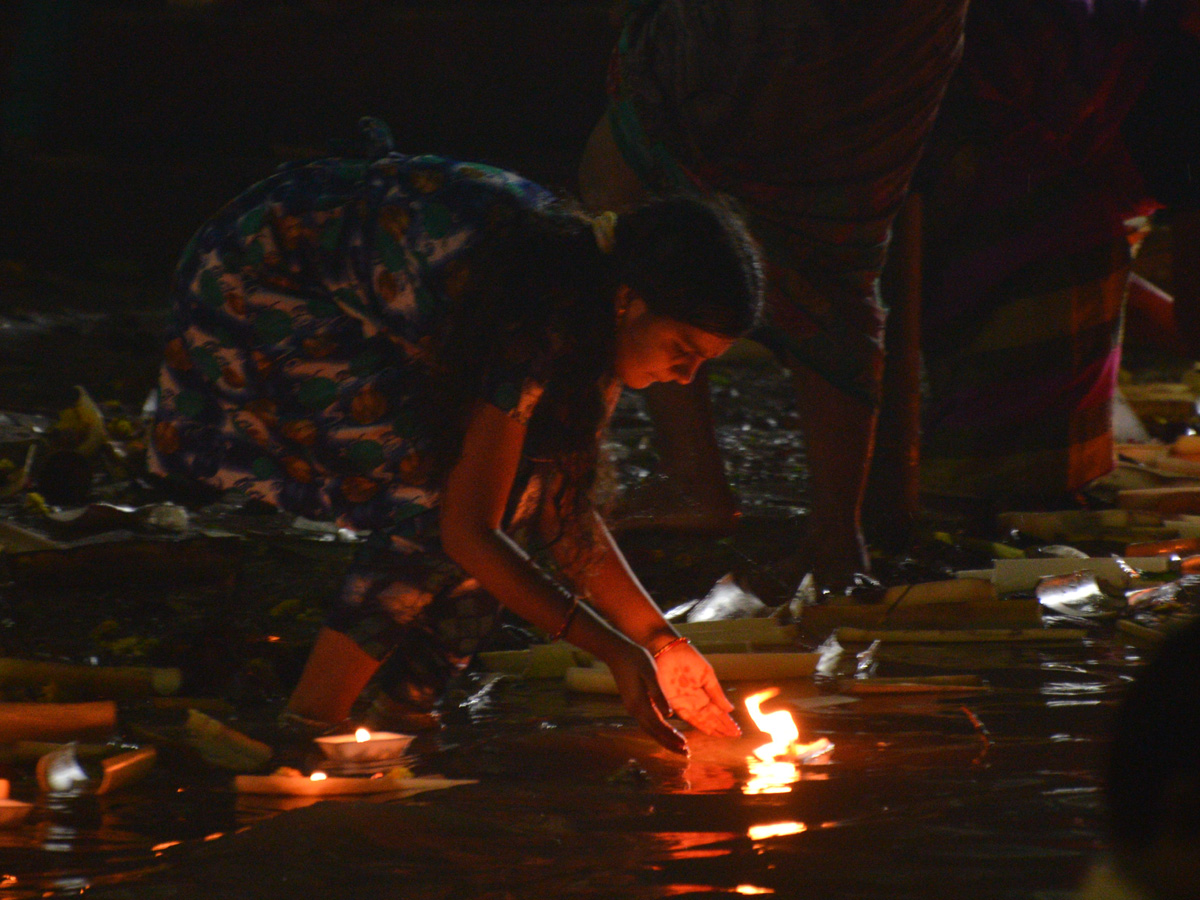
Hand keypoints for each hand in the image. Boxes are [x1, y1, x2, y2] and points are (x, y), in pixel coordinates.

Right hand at [605, 640, 688, 754]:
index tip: (685, 745)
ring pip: (650, 730)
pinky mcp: (633, 703)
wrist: (617, 652)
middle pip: (654, 733)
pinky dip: (658, 730)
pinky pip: (647, 722)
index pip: (659, 726)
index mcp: (640, 703)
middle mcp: (635, 709)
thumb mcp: (650, 672)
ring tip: (679, 746)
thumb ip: (659, 694)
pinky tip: (666, 731)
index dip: (672, 737)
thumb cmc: (636, 658)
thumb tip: (670, 714)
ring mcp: (632, 707)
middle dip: (670, 744)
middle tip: (686, 754)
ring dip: (664, 739)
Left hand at [654, 641, 740, 737]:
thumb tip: (730, 709)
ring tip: (726, 736)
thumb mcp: (707, 675)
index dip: (727, 721)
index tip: (737, 730)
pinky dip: (700, 724)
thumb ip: (717, 693)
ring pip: (703, 720)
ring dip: (714, 728)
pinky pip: (690, 717)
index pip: (717, 711)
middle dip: (723, 727)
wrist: (670, 651)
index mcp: (704, 693)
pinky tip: (710, 731)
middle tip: (735, 737)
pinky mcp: (676, 703)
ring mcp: (686, 703)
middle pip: (711, 718)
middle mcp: (695, 701)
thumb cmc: (689, 659)